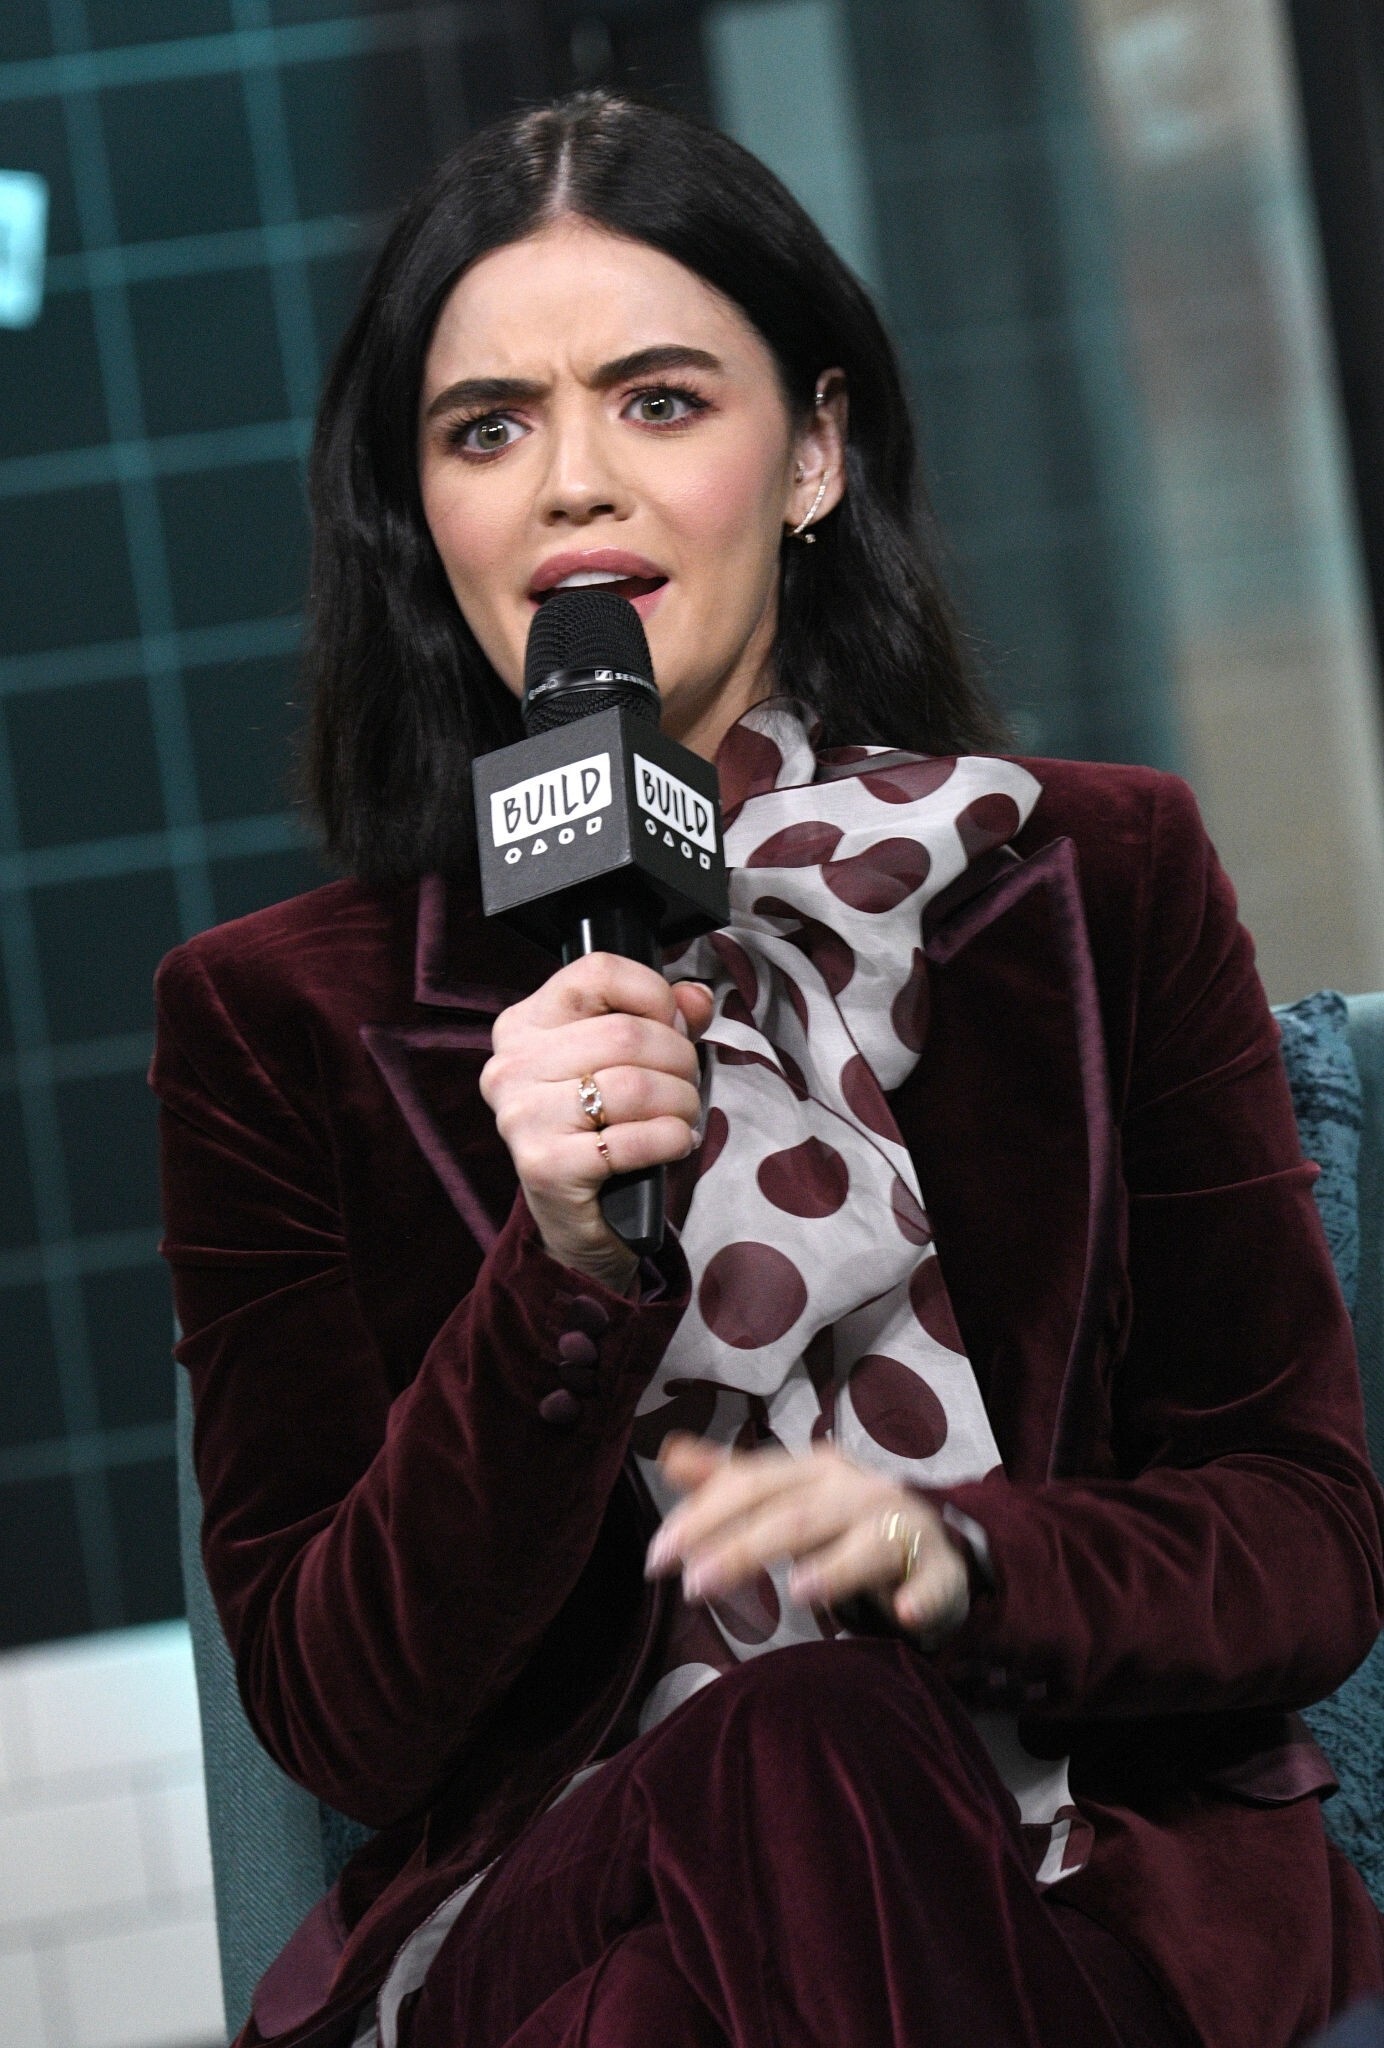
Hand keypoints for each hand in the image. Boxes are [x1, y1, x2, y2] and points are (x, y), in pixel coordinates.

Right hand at [481, 955, 713, 1288]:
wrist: (576, 1218)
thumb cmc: (599, 1130)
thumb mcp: (626, 1062)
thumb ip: (662, 1019)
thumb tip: (696, 997)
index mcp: (524, 1025)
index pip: (597, 973)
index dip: (654, 994)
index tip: (674, 1024)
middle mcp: (511, 1066)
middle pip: (625, 1033)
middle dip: (679, 1059)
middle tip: (687, 1085)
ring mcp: (522, 1116)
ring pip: (633, 1084)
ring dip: (681, 1102)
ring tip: (683, 1117)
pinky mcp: (544, 1166)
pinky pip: (631, 1139)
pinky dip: (670, 1139)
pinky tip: (674, 1143)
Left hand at [645, 1434, 969, 1646]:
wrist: (930, 1542)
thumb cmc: (841, 1522)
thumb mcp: (786, 1496)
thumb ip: (729, 1482)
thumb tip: (668, 1454)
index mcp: (815, 1470)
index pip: (751, 1485)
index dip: (702, 1517)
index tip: (658, 1558)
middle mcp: (858, 1490)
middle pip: (797, 1516)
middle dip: (743, 1547)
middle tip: (694, 1586)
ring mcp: (903, 1526)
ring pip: (866, 1543)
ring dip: (835, 1567)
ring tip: (799, 1593)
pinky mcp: (941, 1568)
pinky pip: (934, 1580)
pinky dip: (921, 1595)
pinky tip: (903, 1614)